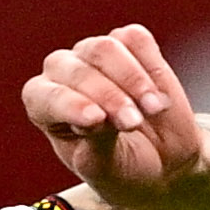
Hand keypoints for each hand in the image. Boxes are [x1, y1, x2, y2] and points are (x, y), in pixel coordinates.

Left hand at [21, 25, 206, 209]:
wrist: (164, 163)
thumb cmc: (124, 170)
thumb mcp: (106, 170)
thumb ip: (96, 144)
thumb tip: (99, 115)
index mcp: (44, 107)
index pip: (47, 96)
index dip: (70, 105)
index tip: (97, 120)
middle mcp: (63, 75)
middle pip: (79, 71)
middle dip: (110, 97)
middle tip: (133, 123)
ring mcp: (94, 55)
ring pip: (105, 48)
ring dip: (132, 79)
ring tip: (153, 109)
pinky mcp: (128, 44)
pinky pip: (135, 39)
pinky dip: (149, 64)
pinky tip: (158, 94)